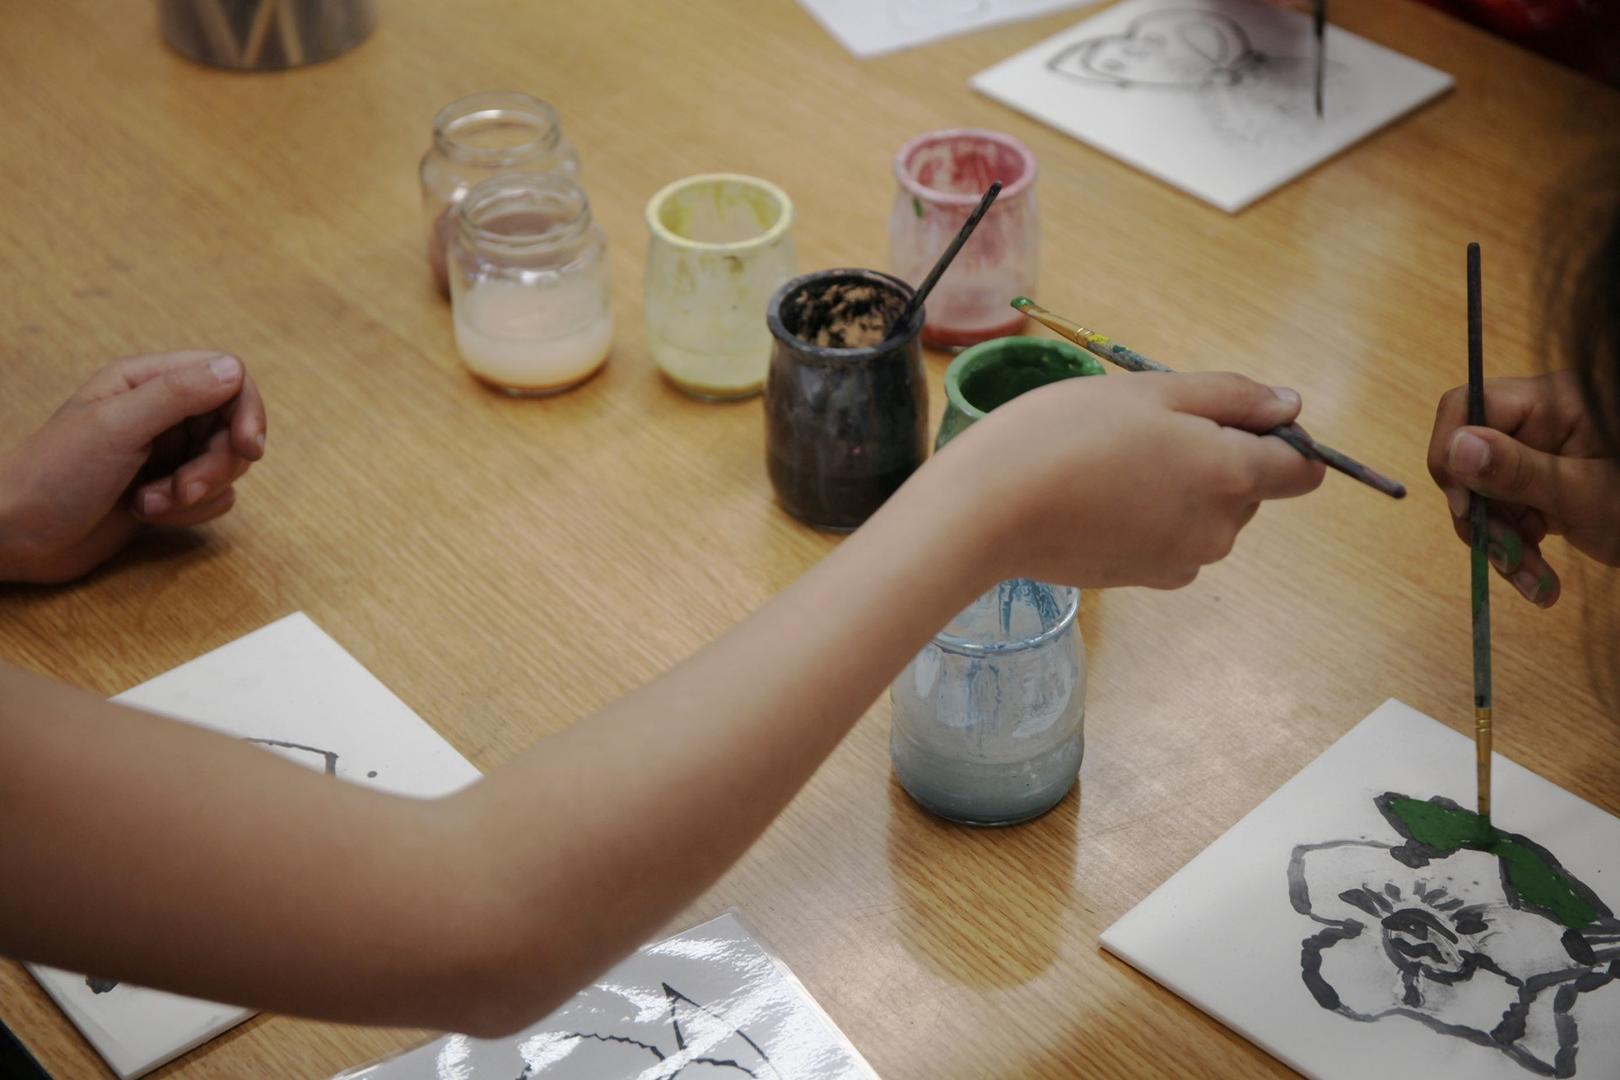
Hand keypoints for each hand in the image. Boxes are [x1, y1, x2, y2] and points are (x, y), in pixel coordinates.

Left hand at [0, 351, 265, 583]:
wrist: (17, 537)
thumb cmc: (53, 475)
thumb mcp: (116, 427)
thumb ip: (177, 395)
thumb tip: (234, 370)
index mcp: (147, 381)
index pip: (227, 377)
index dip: (247, 410)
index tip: (248, 448)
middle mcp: (164, 412)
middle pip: (233, 426)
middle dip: (216, 464)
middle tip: (184, 489)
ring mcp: (167, 453)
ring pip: (227, 466)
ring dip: (198, 492)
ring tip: (151, 504)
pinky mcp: (169, 490)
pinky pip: (214, 498)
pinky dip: (189, 513)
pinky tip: (147, 515)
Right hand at [940, 371, 1325, 588]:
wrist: (988, 511)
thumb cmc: (1066, 434)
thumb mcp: (1152, 392)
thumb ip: (1232, 397)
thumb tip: (1290, 408)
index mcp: (1231, 476)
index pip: (1302, 470)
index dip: (1278, 439)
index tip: (1224, 419)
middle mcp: (1219, 531)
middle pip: (1247, 490)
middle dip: (1212, 458)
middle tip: (1141, 432)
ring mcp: (1180, 562)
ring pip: (1204, 515)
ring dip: (1177, 488)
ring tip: (1109, 464)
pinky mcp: (1142, 581)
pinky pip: (1168, 540)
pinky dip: (1147, 518)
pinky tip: (1096, 499)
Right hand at [1427, 369, 1619, 606]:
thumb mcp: (1585, 495)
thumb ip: (1517, 471)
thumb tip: (1455, 449)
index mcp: (1552, 402)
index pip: (1467, 406)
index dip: (1451, 452)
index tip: (1465, 506)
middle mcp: (1539, 423)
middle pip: (1470, 459)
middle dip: (1483, 518)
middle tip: (1509, 560)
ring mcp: (1539, 456)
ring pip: (1484, 496)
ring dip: (1501, 545)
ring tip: (1537, 584)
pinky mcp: (1543, 486)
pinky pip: (1506, 515)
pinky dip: (1515, 551)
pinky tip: (1540, 581)